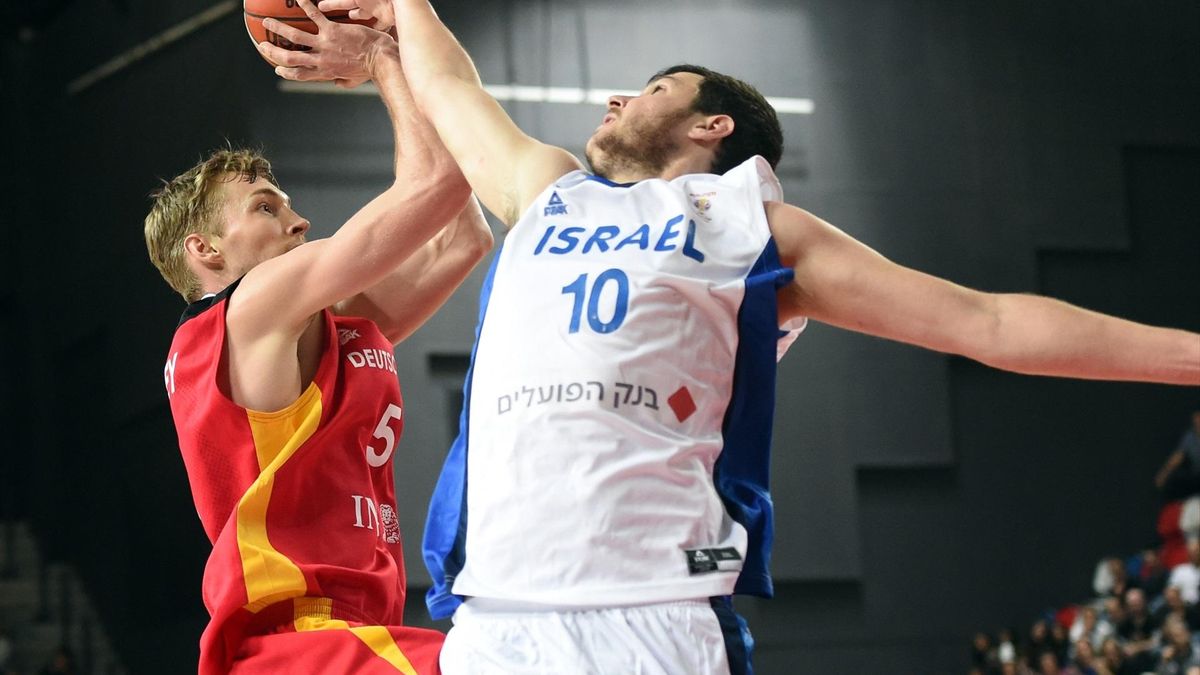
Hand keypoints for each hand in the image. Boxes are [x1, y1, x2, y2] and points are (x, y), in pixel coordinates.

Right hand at [256, 0, 395, 84]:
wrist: (380, 58)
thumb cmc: (369, 69)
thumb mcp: (353, 80)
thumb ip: (341, 81)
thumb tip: (336, 82)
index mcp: (325, 72)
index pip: (299, 75)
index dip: (285, 71)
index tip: (276, 67)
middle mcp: (321, 60)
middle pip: (289, 57)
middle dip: (273, 51)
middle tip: (262, 44)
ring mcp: (325, 44)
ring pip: (295, 37)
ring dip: (278, 28)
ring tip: (267, 21)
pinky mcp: (333, 30)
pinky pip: (315, 16)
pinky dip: (305, 6)